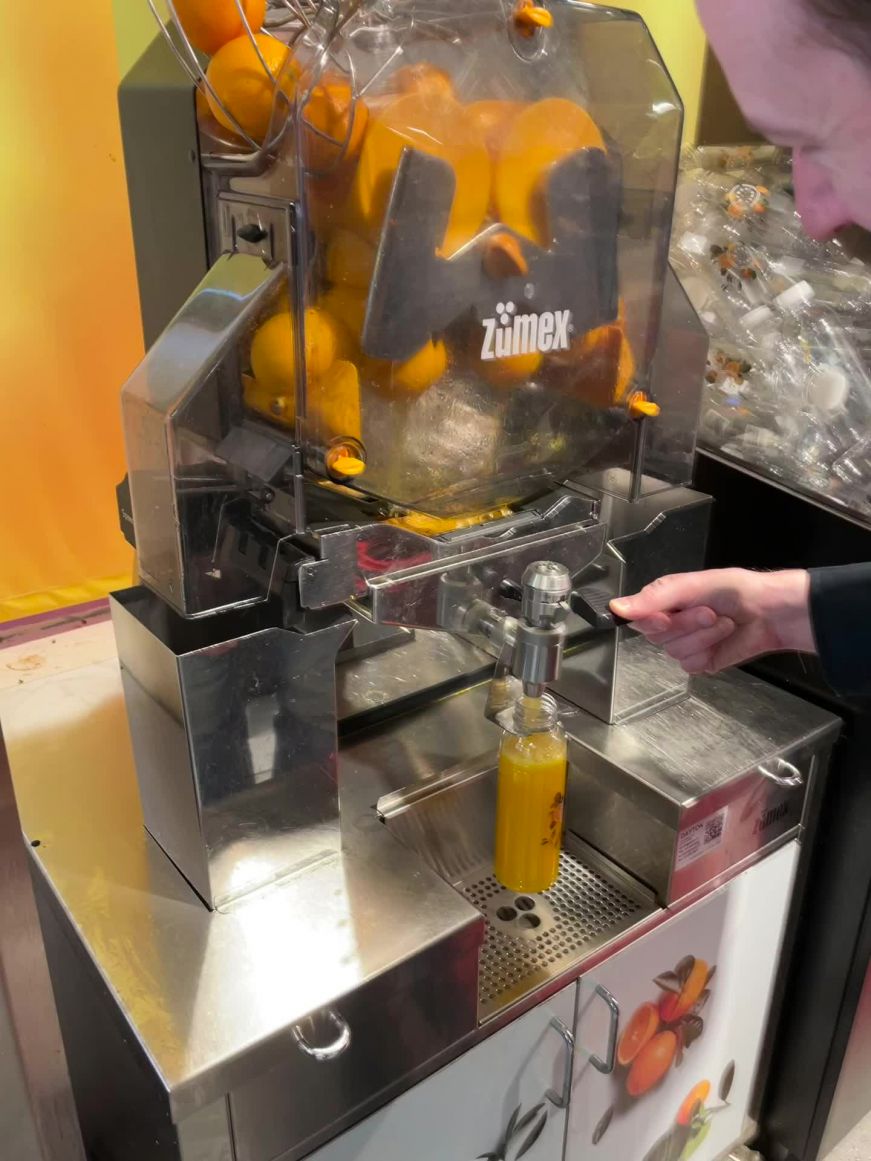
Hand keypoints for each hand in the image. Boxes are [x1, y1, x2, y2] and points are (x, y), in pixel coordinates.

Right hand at [610, 568, 814, 674]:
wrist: (772, 613)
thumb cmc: (736, 590)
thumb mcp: (693, 585)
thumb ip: (655, 597)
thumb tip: (615, 607)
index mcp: (663, 601)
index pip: (638, 617)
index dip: (652, 620)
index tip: (668, 615)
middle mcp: (669, 623)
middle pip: (656, 636)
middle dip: (686, 625)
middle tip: (710, 611)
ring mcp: (684, 644)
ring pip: (674, 651)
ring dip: (703, 637)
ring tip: (724, 623)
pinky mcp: (700, 662)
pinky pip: (689, 664)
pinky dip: (708, 652)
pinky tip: (723, 640)